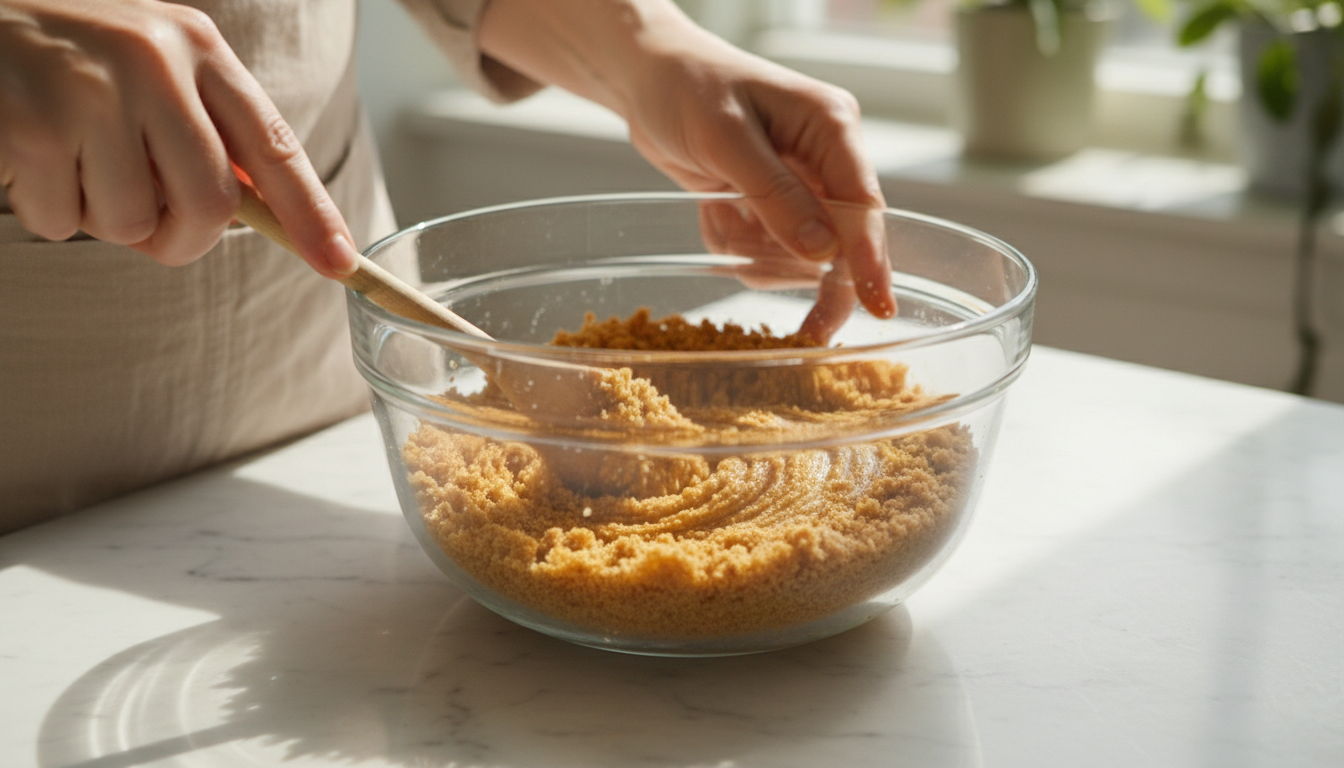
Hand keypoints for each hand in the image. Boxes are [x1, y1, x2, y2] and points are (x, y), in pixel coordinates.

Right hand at [0, 0, 354, 275]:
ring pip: (132, 222)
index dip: (311, 213)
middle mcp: (154, 61)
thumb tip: (264, 214)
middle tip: (150, 229)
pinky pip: (63, 220)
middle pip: (210, 205)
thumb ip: (207, 128)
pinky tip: (29, 157)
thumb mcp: (152, 66)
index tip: (341, 264)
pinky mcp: (33, 125)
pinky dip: (47, 210)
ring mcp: (92, 90)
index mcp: (197, 48)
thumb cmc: (69, 55)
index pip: (274, 146)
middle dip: (182, 239)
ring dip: (102, 219)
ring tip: (72, 162)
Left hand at [478, 0, 894, 343]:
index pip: (864, 203)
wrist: (646, 79)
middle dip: (816, 280)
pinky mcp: (771, 200)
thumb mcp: (727, 140)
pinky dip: (736, 244)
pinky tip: (713, 213)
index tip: (877, 306)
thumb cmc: (686, 89)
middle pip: (843, 239)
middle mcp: (825, 157)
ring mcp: (799, 181)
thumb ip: (775, 195)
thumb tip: (822, 252)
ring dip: (759, 255)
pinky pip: (767, 248)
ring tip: (719, 218)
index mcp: (831, 127)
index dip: (871, 258)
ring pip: (802, 252)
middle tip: (811, 334)